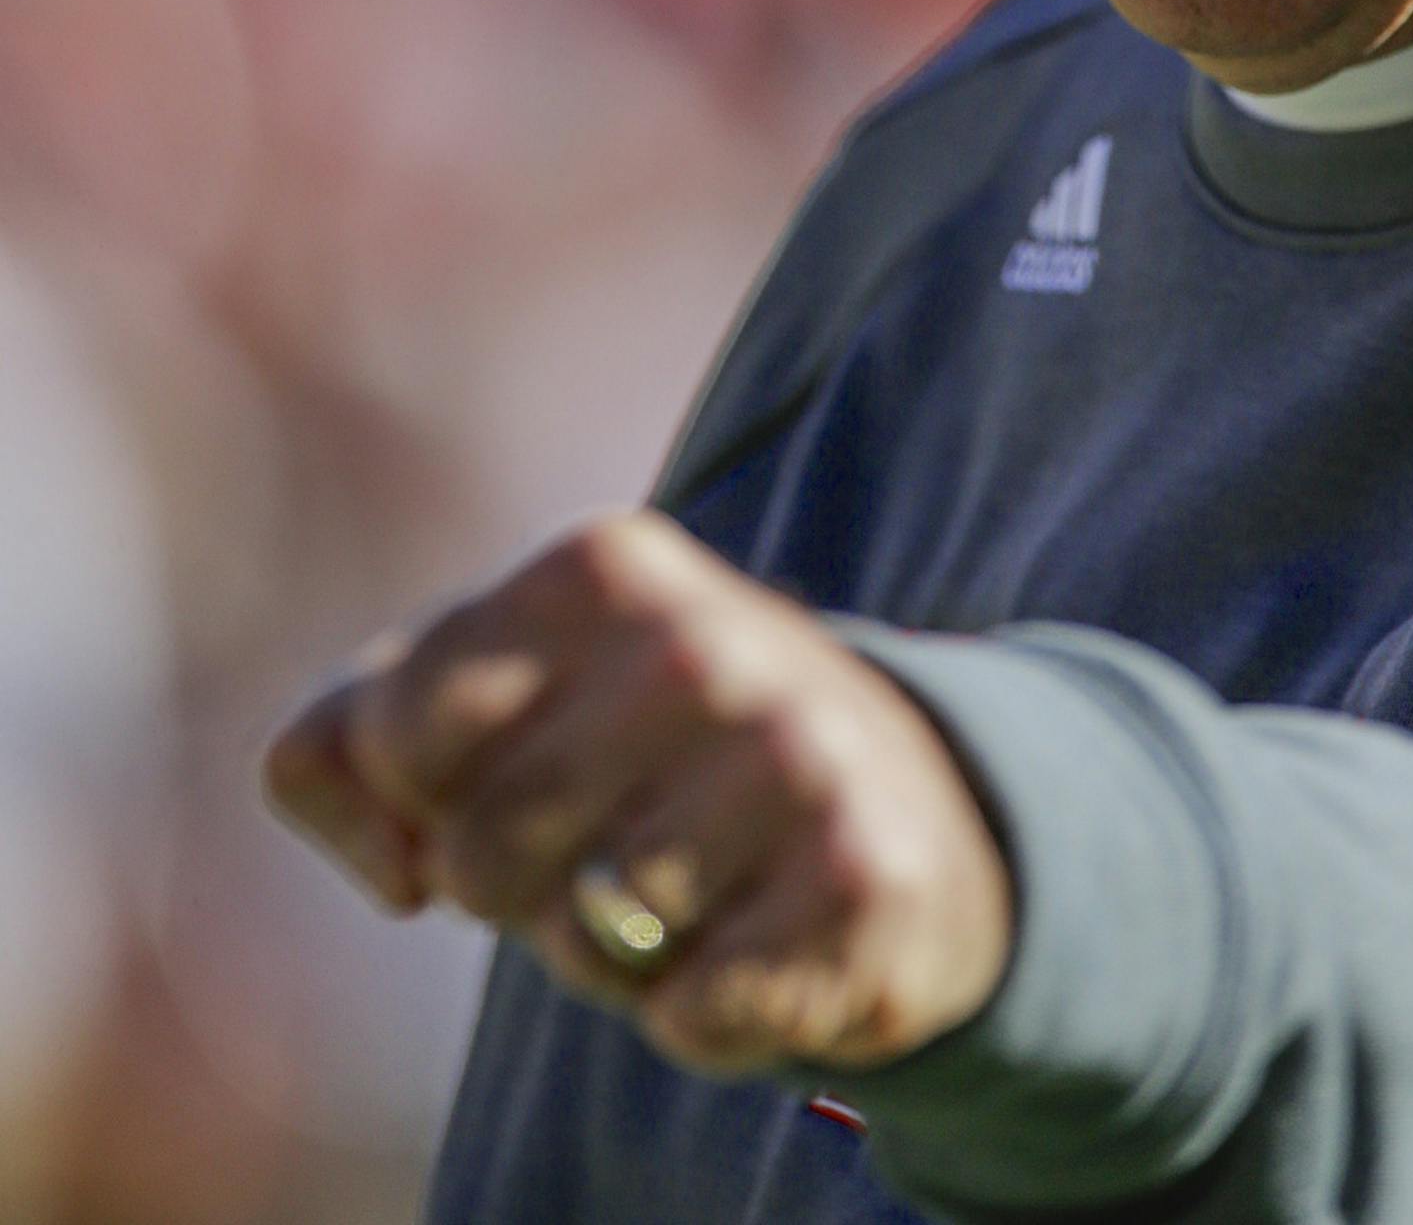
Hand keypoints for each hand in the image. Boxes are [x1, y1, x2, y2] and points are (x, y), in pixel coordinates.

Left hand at [262, 511, 1013, 1072]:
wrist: (898, 795)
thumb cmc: (637, 748)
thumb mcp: (487, 698)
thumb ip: (344, 746)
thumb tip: (399, 866)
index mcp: (603, 565)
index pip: (397, 732)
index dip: (429, 792)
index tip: (513, 763)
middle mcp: (703, 642)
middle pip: (479, 860)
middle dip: (523, 888)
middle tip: (612, 838)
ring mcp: (795, 756)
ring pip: (588, 945)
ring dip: (620, 955)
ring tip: (697, 882)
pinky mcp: (862, 882)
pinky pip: (690, 1016)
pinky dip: (707, 1010)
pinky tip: (764, 933)